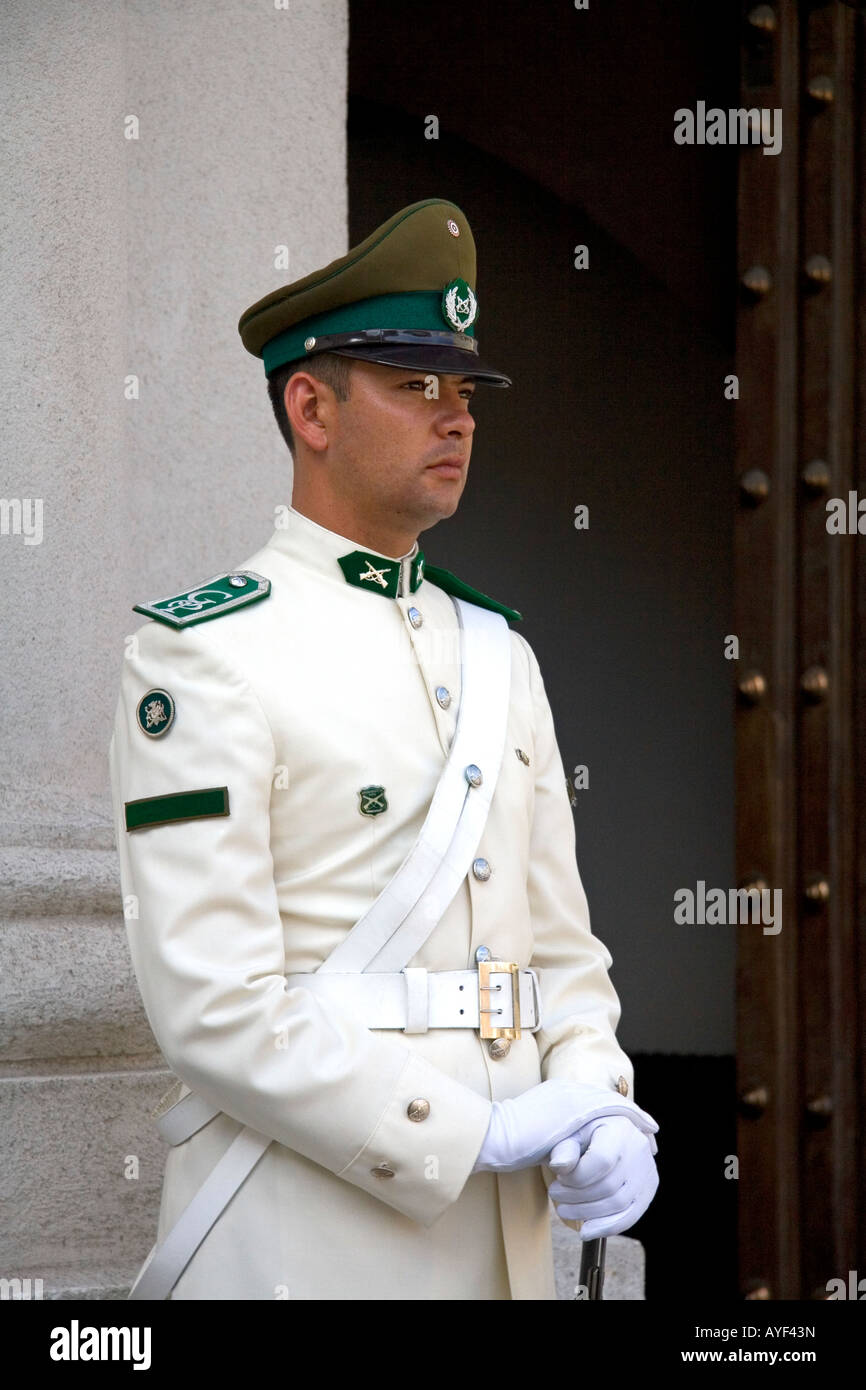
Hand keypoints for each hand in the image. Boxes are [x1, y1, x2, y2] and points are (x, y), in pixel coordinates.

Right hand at [471, 1078, 657, 1174]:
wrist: (492, 1136)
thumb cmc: (509, 1143)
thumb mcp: (542, 1136)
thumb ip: (561, 1138)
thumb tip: (575, 1155)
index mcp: (556, 1095)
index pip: (593, 1100)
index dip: (615, 1112)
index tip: (632, 1126)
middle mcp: (564, 1089)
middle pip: (607, 1097)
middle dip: (630, 1113)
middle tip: (649, 1129)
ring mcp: (567, 1095)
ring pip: (609, 1103)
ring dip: (630, 1118)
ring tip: (648, 1131)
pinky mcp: (570, 1107)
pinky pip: (606, 1110)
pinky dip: (626, 1118)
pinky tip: (638, 1128)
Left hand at [547, 1115, 658, 1237]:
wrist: (605, 1131)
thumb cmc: (583, 1133)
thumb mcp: (570, 1133)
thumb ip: (564, 1149)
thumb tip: (559, 1166)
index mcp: (619, 1128)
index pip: (601, 1160)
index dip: (576, 1177)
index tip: (559, 1178)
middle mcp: (639, 1148)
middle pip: (609, 1186)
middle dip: (577, 1197)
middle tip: (555, 1194)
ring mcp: (647, 1170)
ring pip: (619, 1204)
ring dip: (587, 1214)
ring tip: (564, 1210)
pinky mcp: (648, 1188)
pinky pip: (631, 1215)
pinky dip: (607, 1227)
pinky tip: (586, 1231)